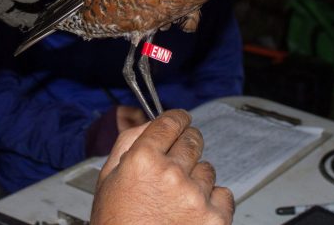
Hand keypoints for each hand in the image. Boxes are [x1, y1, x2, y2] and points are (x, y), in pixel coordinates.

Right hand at [91, 109, 233, 224]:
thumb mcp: (109, 180)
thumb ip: (128, 143)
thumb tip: (150, 121)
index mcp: (143, 160)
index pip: (171, 121)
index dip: (177, 119)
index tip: (181, 121)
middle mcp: (171, 174)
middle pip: (193, 140)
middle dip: (187, 146)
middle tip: (177, 164)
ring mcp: (195, 197)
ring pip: (208, 169)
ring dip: (197, 179)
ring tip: (176, 201)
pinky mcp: (215, 218)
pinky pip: (224, 194)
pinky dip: (212, 202)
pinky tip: (191, 214)